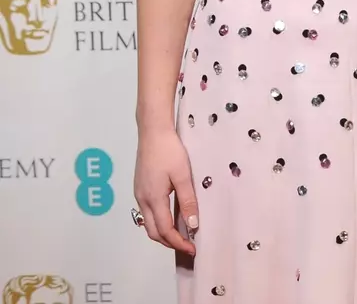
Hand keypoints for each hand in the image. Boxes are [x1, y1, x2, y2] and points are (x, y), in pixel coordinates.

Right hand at [133, 128, 197, 254]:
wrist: (152, 132)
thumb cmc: (169, 151)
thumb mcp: (183, 175)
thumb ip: (188, 201)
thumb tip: (192, 224)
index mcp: (153, 199)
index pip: (164, 230)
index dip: (178, 242)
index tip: (192, 249)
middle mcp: (142, 200)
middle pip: (153, 231)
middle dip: (169, 242)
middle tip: (188, 245)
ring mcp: (139, 194)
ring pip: (149, 222)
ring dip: (163, 233)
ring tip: (182, 234)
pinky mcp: (140, 187)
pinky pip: (148, 212)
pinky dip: (159, 221)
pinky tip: (171, 217)